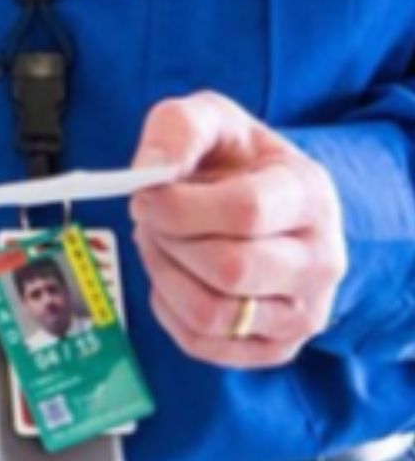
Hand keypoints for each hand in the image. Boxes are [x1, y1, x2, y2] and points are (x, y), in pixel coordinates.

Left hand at [129, 91, 346, 367]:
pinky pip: (202, 344)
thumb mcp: (210, 118)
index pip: (245, 212)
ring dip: (163, 274)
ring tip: (158, 242)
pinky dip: (167, 309)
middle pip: (229, 269)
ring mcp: (303, 312)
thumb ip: (179, 128)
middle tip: (150, 218)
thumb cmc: (234, 159)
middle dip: (169, 241)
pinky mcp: (275, 347)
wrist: (265, 200)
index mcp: (309, 195)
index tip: (146, 193)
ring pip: (212, 314)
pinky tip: (172, 274)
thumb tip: (149, 171)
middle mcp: (321, 260)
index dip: (178, 206)